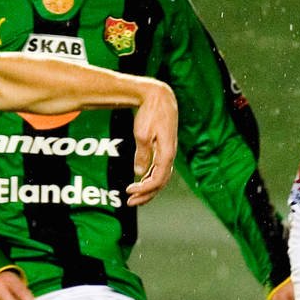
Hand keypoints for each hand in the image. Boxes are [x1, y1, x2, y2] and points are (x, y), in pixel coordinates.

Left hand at [126, 78, 177, 204]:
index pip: (158, 179)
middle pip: (161, 182)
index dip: (144, 189)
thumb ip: (142, 154)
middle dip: (146, 194)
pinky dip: (150, 177)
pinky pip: (160, 168)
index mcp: (167, 153)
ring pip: (161, 177)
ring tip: (134, 196)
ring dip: (148, 188)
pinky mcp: (165, 148)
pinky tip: (141, 180)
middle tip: (130, 202)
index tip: (129, 191)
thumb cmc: (151, 113)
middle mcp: (170, 155)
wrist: (159, 97)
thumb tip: (139, 172)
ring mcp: (169, 152)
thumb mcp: (142, 134)